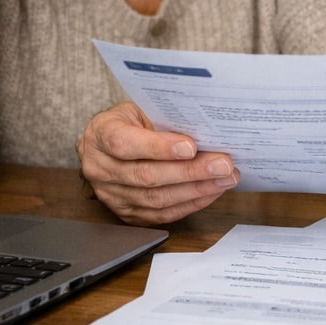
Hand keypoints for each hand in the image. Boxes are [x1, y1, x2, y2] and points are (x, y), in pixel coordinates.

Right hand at [76, 101, 237, 225]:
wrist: (107, 144)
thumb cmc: (130, 122)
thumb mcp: (139, 109)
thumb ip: (164, 120)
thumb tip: (207, 131)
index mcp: (99, 135)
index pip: (124, 143)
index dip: (158, 147)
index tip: (191, 146)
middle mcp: (100, 168)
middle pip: (146, 175)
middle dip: (190, 171)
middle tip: (223, 165)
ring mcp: (110, 194)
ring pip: (155, 199)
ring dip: (196, 190)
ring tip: (226, 179)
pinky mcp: (125, 213)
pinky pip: (160, 215)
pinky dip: (190, 204)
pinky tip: (211, 192)